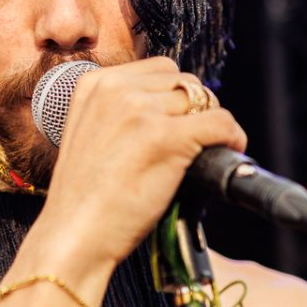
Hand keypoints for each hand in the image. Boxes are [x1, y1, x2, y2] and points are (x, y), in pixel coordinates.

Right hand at [38, 58, 247, 269]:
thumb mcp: (90, 134)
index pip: (158, 70)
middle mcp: (115, 90)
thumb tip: (172, 106)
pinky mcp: (165, 138)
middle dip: (194, 109)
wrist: (74, 236)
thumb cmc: (84, 198)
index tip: (178, 122)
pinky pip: (220, 123)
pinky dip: (231, 137)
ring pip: (203, 100)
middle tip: (192, 141)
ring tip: (202, 152)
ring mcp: (140, 112)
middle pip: (183, 82)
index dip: (175, 97)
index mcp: (94, 84)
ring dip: (210, 124)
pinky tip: (227, 151)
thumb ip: (120, 112)